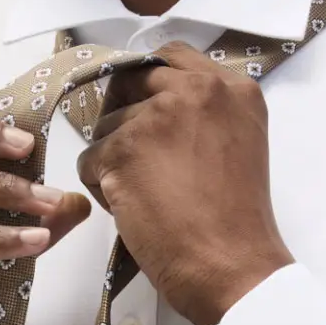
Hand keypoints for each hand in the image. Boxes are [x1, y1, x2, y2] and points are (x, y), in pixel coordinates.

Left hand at [77, 42, 292, 324]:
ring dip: (115, 160)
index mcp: (233, 87)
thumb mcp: (235, 142)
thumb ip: (203, 113)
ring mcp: (158, 115)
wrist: (236, 268)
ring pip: (106, 125)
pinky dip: (103, 188)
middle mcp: (197, 89)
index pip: (170, 56)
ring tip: (150, 196)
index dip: (149, 84)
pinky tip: (136, 210)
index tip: (149, 115)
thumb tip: (150, 103)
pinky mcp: (123, 148)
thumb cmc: (236, 220)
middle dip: (125, 119)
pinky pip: (89, 159)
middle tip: (142, 162)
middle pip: (129, 82)